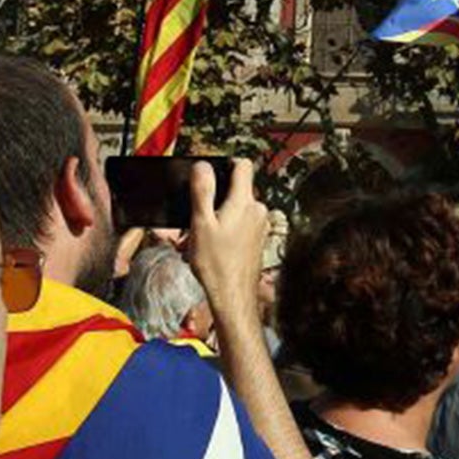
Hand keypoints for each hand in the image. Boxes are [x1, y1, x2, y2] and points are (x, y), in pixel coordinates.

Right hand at [185, 159, 269, 327]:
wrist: (233, 295)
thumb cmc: (217, 265)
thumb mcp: (201, 224)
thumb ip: (202, 191)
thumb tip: (203, 166)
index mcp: (244, 201)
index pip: (242, 165)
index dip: (225, 163)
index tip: (210, 172)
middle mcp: (257, 210)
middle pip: (237, 189)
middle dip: (216, 198)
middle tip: (198, 216)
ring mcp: (260, 225)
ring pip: (237, 208)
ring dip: (219, 216)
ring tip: (202, 236)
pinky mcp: (258, 238)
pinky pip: (241, 223)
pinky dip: (226, 228)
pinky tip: (212, 245)